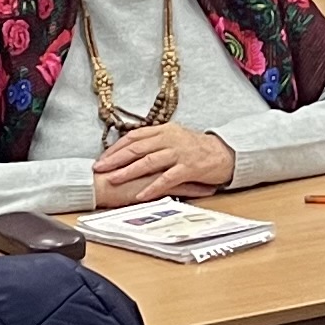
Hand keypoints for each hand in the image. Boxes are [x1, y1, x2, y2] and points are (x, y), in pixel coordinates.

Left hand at [91, 125, 236, 201]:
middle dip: (116, 159)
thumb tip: (132, 149)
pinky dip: (152, 187)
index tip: (102, 158)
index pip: (134, 136)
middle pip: (137, 147)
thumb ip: (155, 141)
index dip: (116, 147)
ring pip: (149, 161)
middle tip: (100, 169)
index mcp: (164, 130)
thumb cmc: (198, 148)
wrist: (224, 153)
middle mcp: (170, 138)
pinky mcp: (189, 167)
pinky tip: (141, 195)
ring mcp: (180, 153)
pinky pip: (167, 178)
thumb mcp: (175, 138)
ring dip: (129, 171)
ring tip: (114, 180)